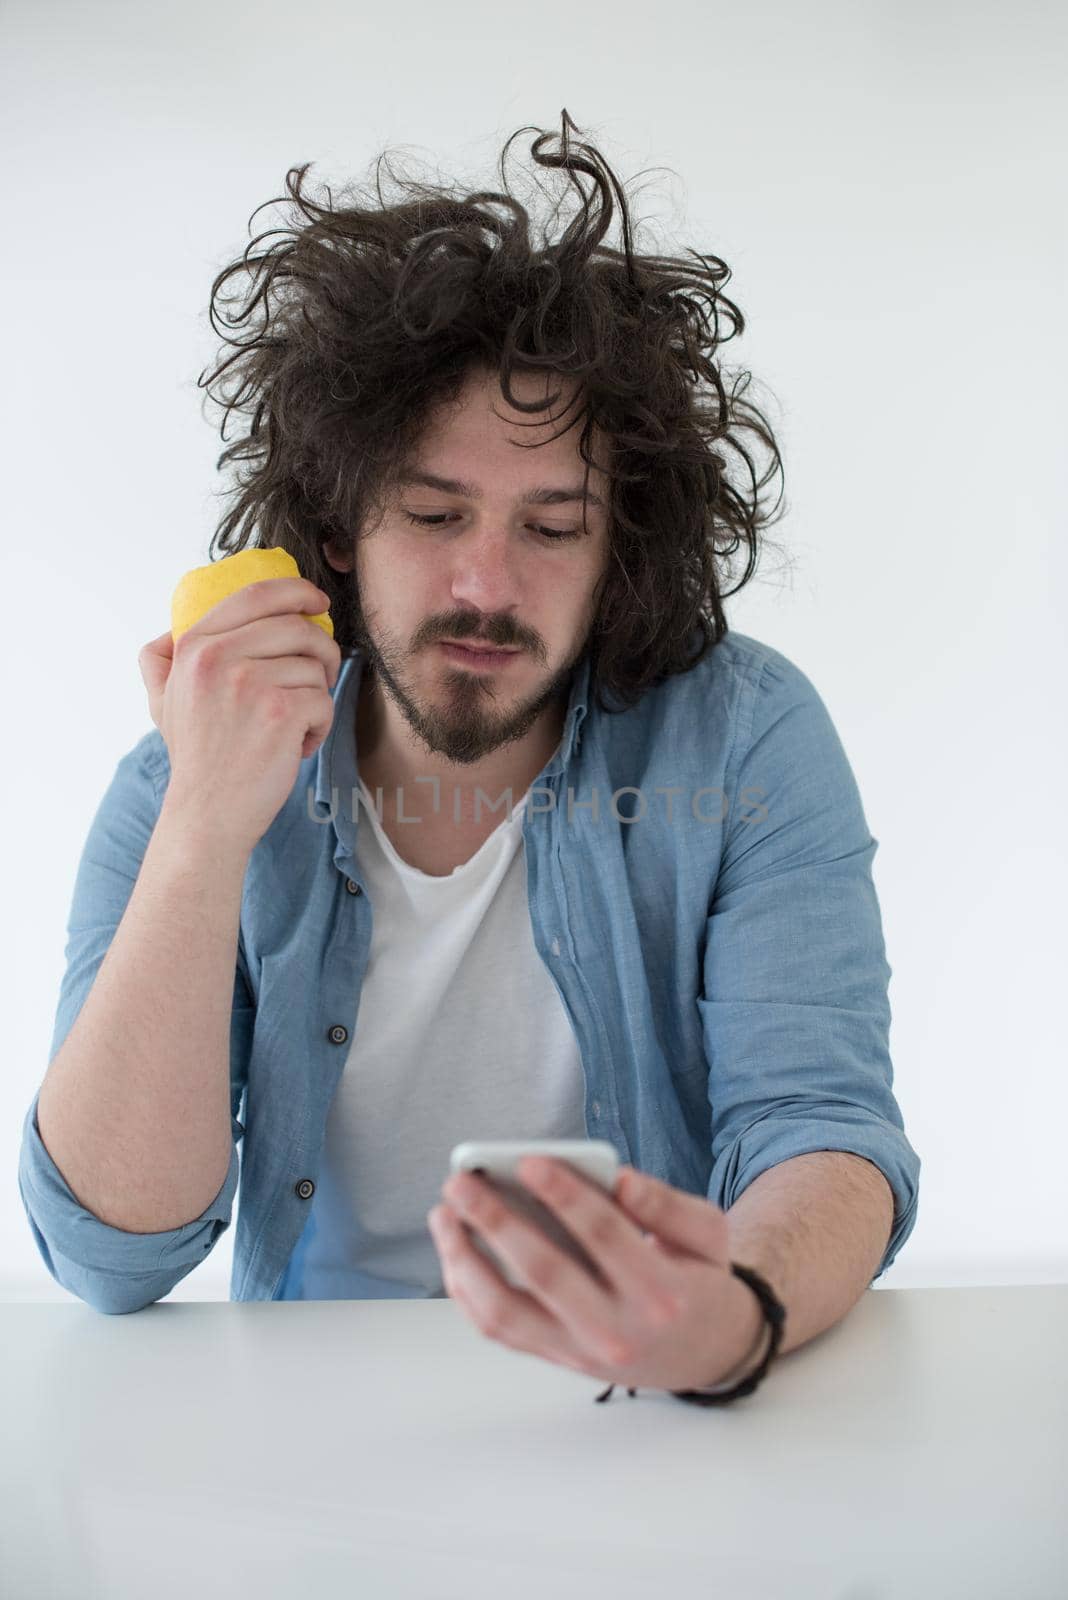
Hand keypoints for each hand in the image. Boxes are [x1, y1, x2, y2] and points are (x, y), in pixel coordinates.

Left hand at [427, 1158, 762, 1391]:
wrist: (701, 1352)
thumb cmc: (696, 1277)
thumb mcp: (708, 1235)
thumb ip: (668, 1204)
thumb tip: (620, 1180)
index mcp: (661, 1292)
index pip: (606, 1236)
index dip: (566, 1196)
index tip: (529, 1161)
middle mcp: (617, 1330)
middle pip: (545, 1274)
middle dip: (496, 1223)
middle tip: (460, 1183)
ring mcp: (579, 1352)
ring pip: (507, 1312)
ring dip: (466, 1261)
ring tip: (443, 1215)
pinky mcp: (555, 1357)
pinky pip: (499, 1328)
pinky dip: (468, 1290)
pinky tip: (454, 1248)